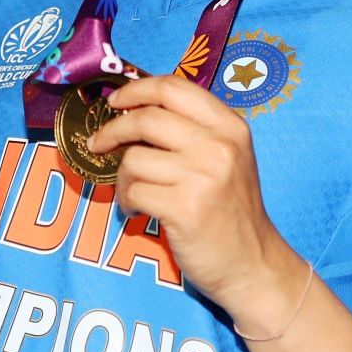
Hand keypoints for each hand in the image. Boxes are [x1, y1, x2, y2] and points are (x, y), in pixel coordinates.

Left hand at [85, 74, 300, 314]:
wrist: (252, 263)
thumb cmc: (231, 211)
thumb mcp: (227, 158)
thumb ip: (192, 131)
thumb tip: (134, 110)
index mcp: (230, 127)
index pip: (174, 88)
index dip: (136, 90)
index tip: (115, 102)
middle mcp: (219, 146)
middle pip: (146, 118)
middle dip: (112, 130)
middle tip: (99, 143)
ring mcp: (203, 177)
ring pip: (134, 159)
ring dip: (121, 178)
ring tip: (132, 193)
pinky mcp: (184, 209)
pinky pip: (134, 191)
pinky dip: (127, 201)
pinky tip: (138, 211)